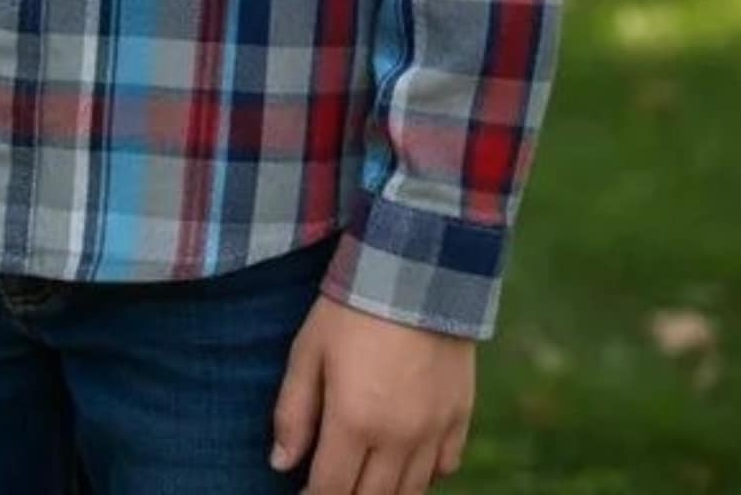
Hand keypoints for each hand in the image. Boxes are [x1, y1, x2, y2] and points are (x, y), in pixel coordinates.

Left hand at [269, 293, 473, 493]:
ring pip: (409, 492)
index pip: (330, 492)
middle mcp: (398, 437)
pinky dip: (424, 474)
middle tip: (331, 484)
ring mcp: (434, 429)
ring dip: (382, 493)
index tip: (301, 494)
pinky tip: (405, 459)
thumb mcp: (309, 349)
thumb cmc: (352, 306)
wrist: (417, 267)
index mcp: (354, 421)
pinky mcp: (460, 414)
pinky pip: (445, 467)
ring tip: (362, 478)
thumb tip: (280, 464)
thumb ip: (293, 411)